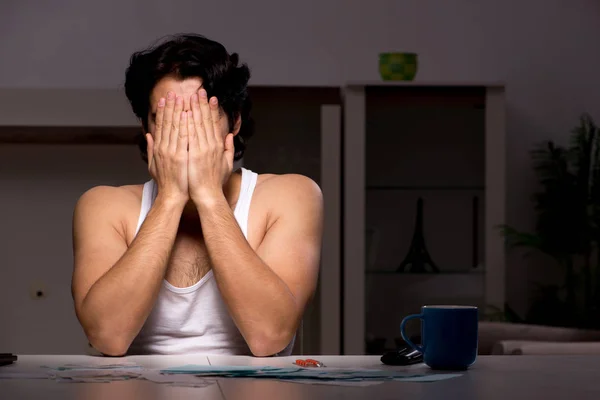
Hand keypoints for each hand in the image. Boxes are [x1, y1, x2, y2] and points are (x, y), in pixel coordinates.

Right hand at [146, 92, 188, 205]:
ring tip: (182, 98)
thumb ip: (151, 148)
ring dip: (179, 111)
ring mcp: (172, 152)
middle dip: (171, 107)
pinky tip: (188, 115)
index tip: (166, 99)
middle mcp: (164, 148)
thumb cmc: (166, 182)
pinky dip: (186, 126)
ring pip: (176, 127)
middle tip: (174, 93)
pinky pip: (184, 138)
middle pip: (168, 123)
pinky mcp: (181, 157)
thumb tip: (148, 135)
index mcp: (158, 148)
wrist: (172, 196)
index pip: (161, 125)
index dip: (163, 111)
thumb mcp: (153, 165)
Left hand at [188, 88, 234, 204]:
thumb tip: (230, 136)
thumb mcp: (227, 164)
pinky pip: (189, 135)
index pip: (214, 124)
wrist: (207, 195)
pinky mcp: (194, 154)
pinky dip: (187, 123)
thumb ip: (229, 149)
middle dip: (203, 104)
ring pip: (197, 125)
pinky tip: (184, 112)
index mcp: (218, 146)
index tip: (211, 98)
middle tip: (200, 91)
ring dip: (194, 109)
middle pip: (206, 121)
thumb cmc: (215, 182)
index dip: (213, 110)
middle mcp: (211, 145)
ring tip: (190, 96)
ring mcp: (202, 149)